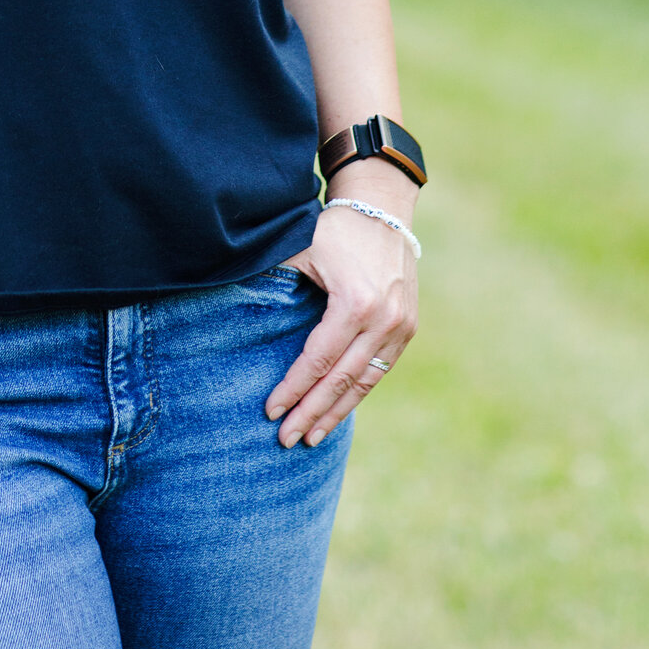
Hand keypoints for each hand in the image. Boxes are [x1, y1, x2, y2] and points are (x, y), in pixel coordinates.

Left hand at [265, 200, 417, 447]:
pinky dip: (357, 392)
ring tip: (312, 437)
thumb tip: (240, 316)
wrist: (383, 208)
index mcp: (355, 303)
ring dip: (337, 412)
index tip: (271, 412)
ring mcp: (400, 327)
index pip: (317, 360)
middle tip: (287, 440)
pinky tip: (338, 409)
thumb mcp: (303, 251)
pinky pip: (379, 369)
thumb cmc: (335, 229)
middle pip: (341, 380)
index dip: (293, 389)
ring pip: (364, 382)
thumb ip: (277, 285)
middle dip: (312, 413)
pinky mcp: (408, 328)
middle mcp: (383, 320)